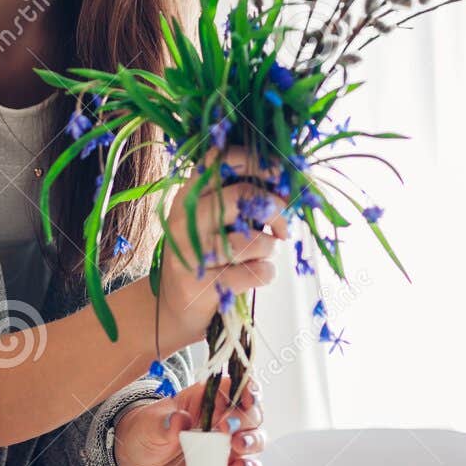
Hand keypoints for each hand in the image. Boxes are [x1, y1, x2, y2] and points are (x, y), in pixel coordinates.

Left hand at [112, 374, 264, 465]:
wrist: (139, 464)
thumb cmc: (147, 433)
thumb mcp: (149, 424)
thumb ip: (164, 423)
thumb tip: (179, 421)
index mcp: (208, 398)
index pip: (236, 386)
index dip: (247, 387)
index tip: (247, 393)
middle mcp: (224, 419)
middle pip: (251, 413)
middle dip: (247, 417)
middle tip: (227, 427)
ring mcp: (228, 446)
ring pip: (256, 439)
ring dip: (252, 441)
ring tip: (237, 446)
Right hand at [156, 144, 288, 345]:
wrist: (176, 305)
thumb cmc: (207, 255)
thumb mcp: (214, 221)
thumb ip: (244, 202)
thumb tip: (289, 190)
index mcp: (188, 195)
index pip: (219, 160)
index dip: (255, 161)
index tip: (280, 174)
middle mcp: (183, 219)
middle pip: (241, 196)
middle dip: (276, 210)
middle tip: (283, 228)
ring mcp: (188, 253)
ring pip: (250, 240)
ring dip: (270, 248)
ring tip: (264, 254)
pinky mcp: (198, 285)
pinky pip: (252, 273)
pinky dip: (266, 273)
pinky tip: (260, 274)